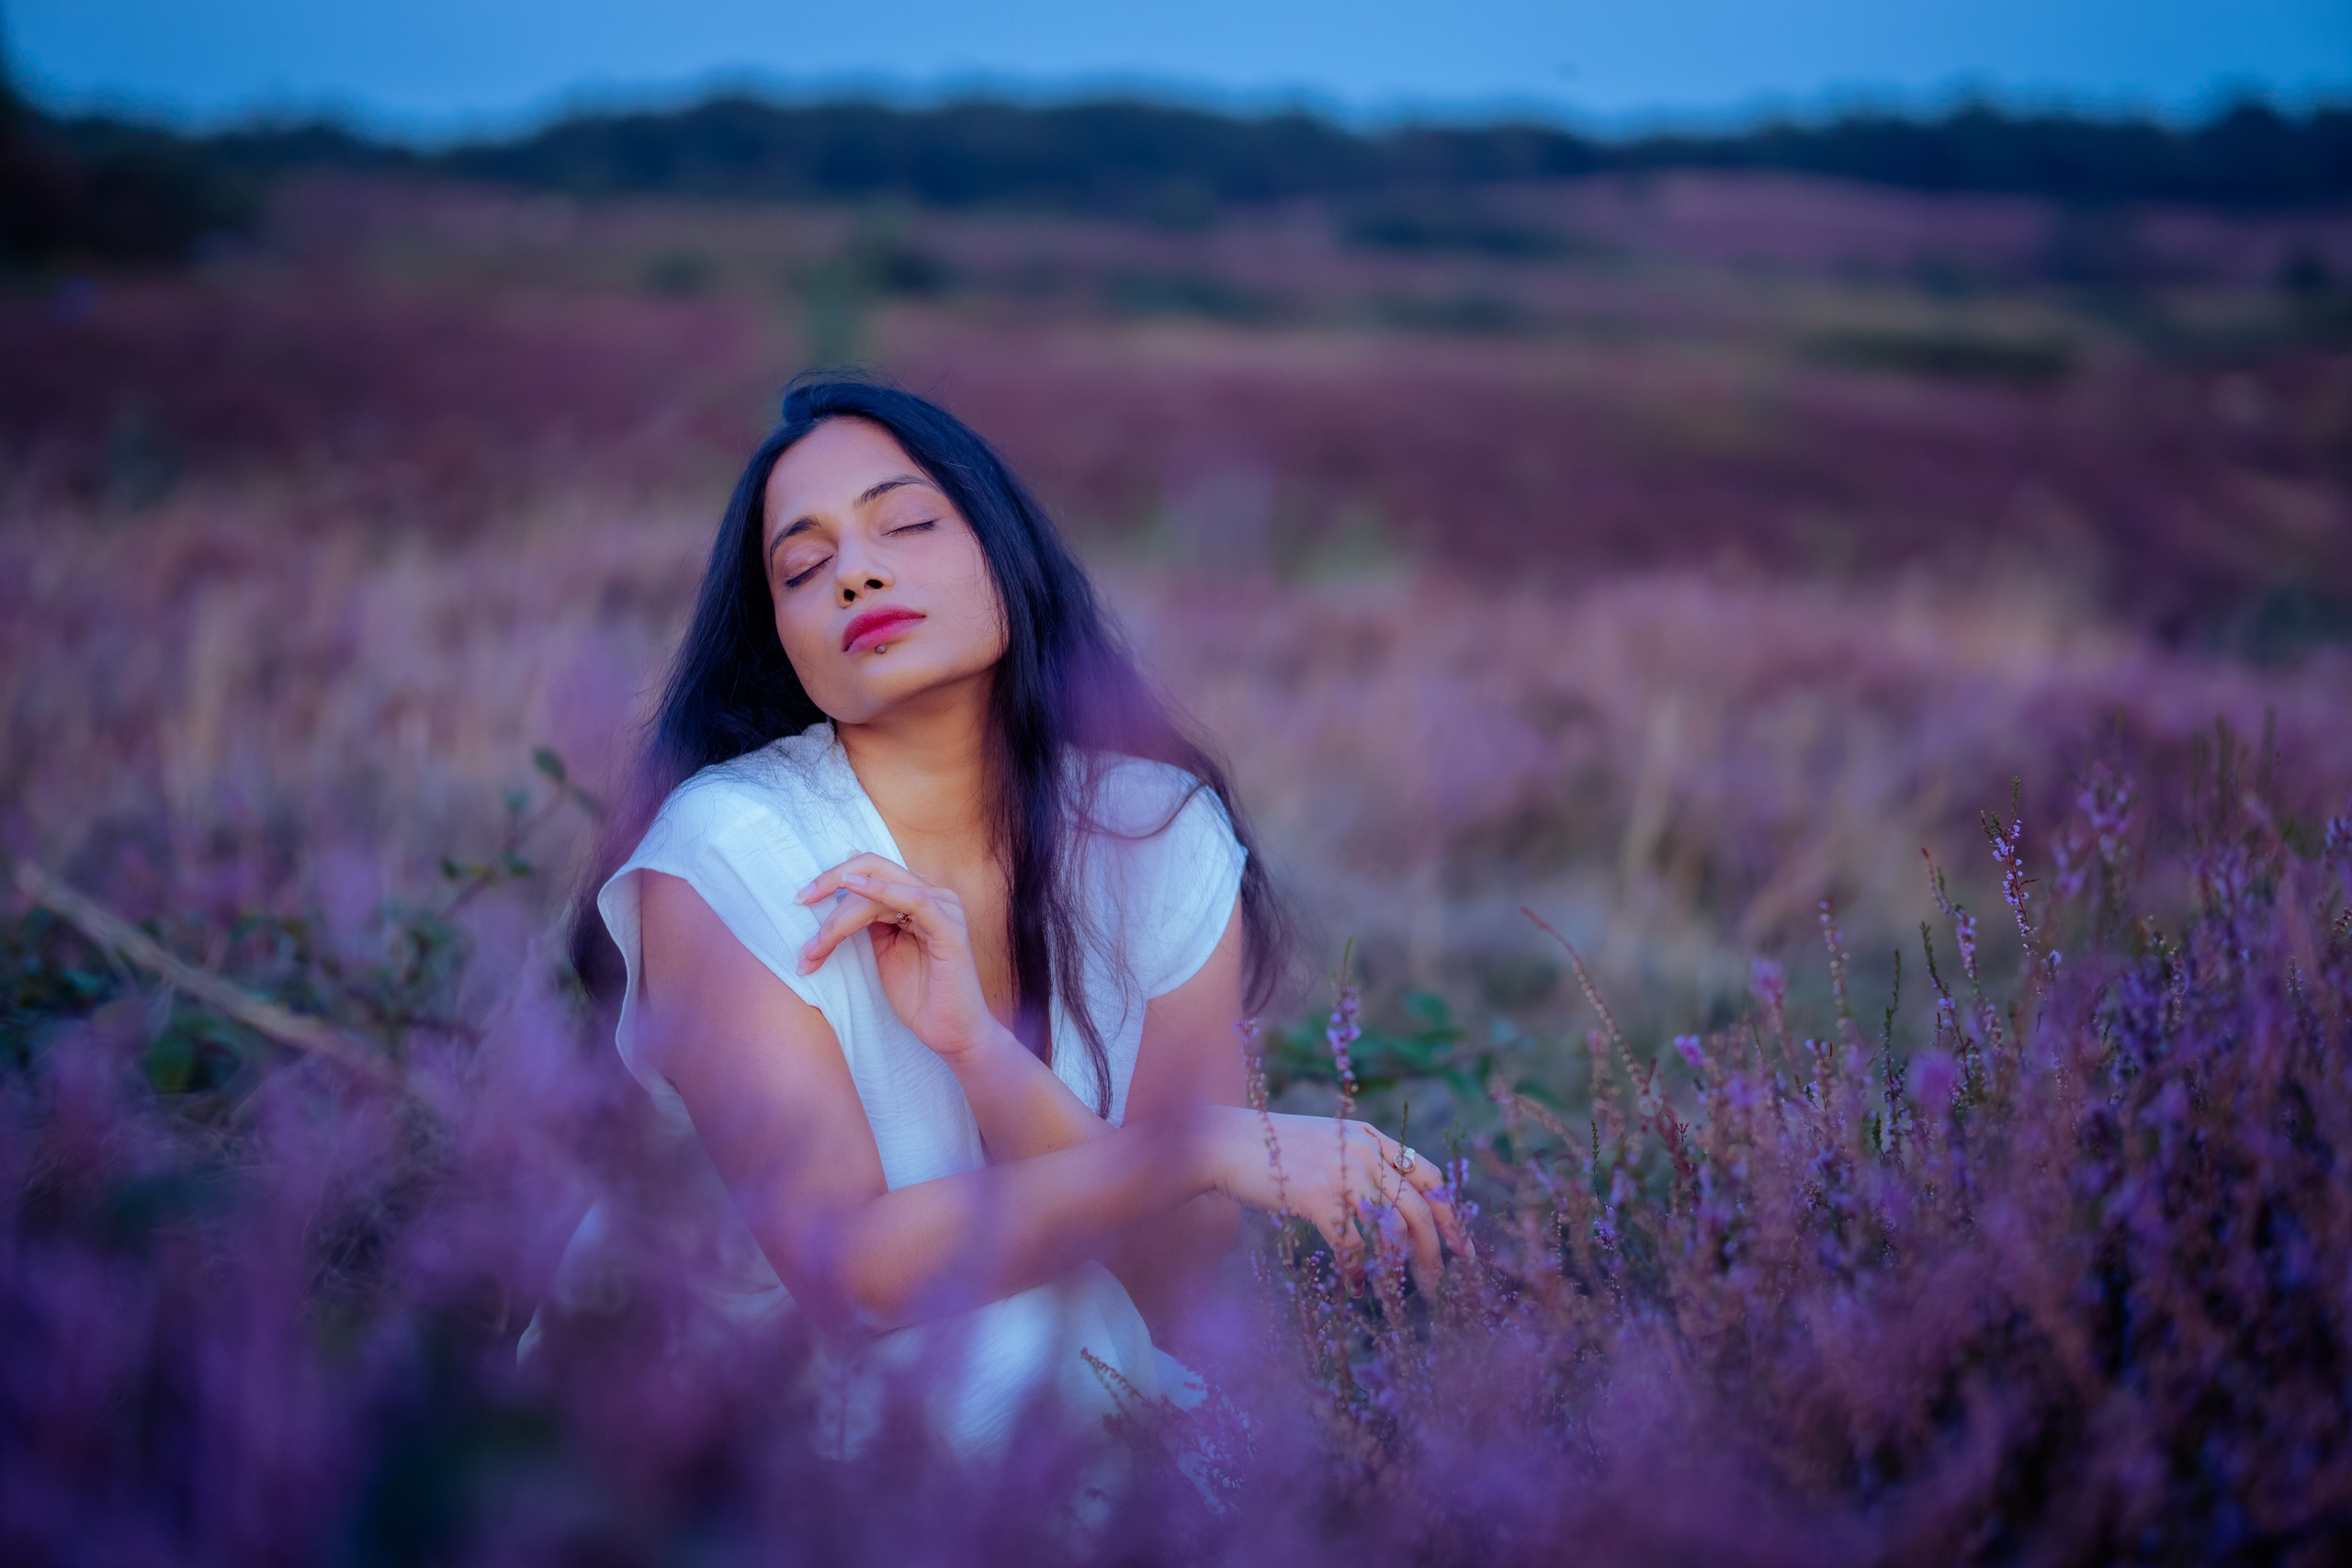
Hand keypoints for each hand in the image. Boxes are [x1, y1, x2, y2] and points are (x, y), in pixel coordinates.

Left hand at [794, 854, 1005, 1060]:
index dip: (834, 878)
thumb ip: (871, 921)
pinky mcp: (950, 929)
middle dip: (831, 883)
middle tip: (801, 902)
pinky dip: (882, 891)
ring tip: (816, 944)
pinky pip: (914, 900)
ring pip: (883, 889)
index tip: (801, 898)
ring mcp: (945, 909)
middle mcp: (934, 896)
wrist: (951, 1034)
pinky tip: (854, 888)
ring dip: (842, 915)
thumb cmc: (921, 996)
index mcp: (919, 898)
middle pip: (875, 869)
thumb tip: (845, 891)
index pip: (873, 870)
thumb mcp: (885, 951)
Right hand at [1198, 1106, 1471, 1295]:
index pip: (1430, 1177)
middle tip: (1438, 1284)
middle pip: (1420, 1208)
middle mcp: (1363, 1151)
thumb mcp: (1325, 1145)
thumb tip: (1391, 1213)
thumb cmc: (1270, 1151)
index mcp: (1370, 1138)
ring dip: (1402, 1267)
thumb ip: (1358, 1165)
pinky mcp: (1318, 1195)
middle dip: (1435, 1251)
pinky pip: (1353, 1243)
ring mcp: (1342, 1171)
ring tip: (1402, 1293)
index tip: (1463, 1248)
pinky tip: (1354, 1286)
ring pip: (1394, 1228)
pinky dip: (1358, 1270)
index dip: (1451, 1215)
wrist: (1222, 1143)